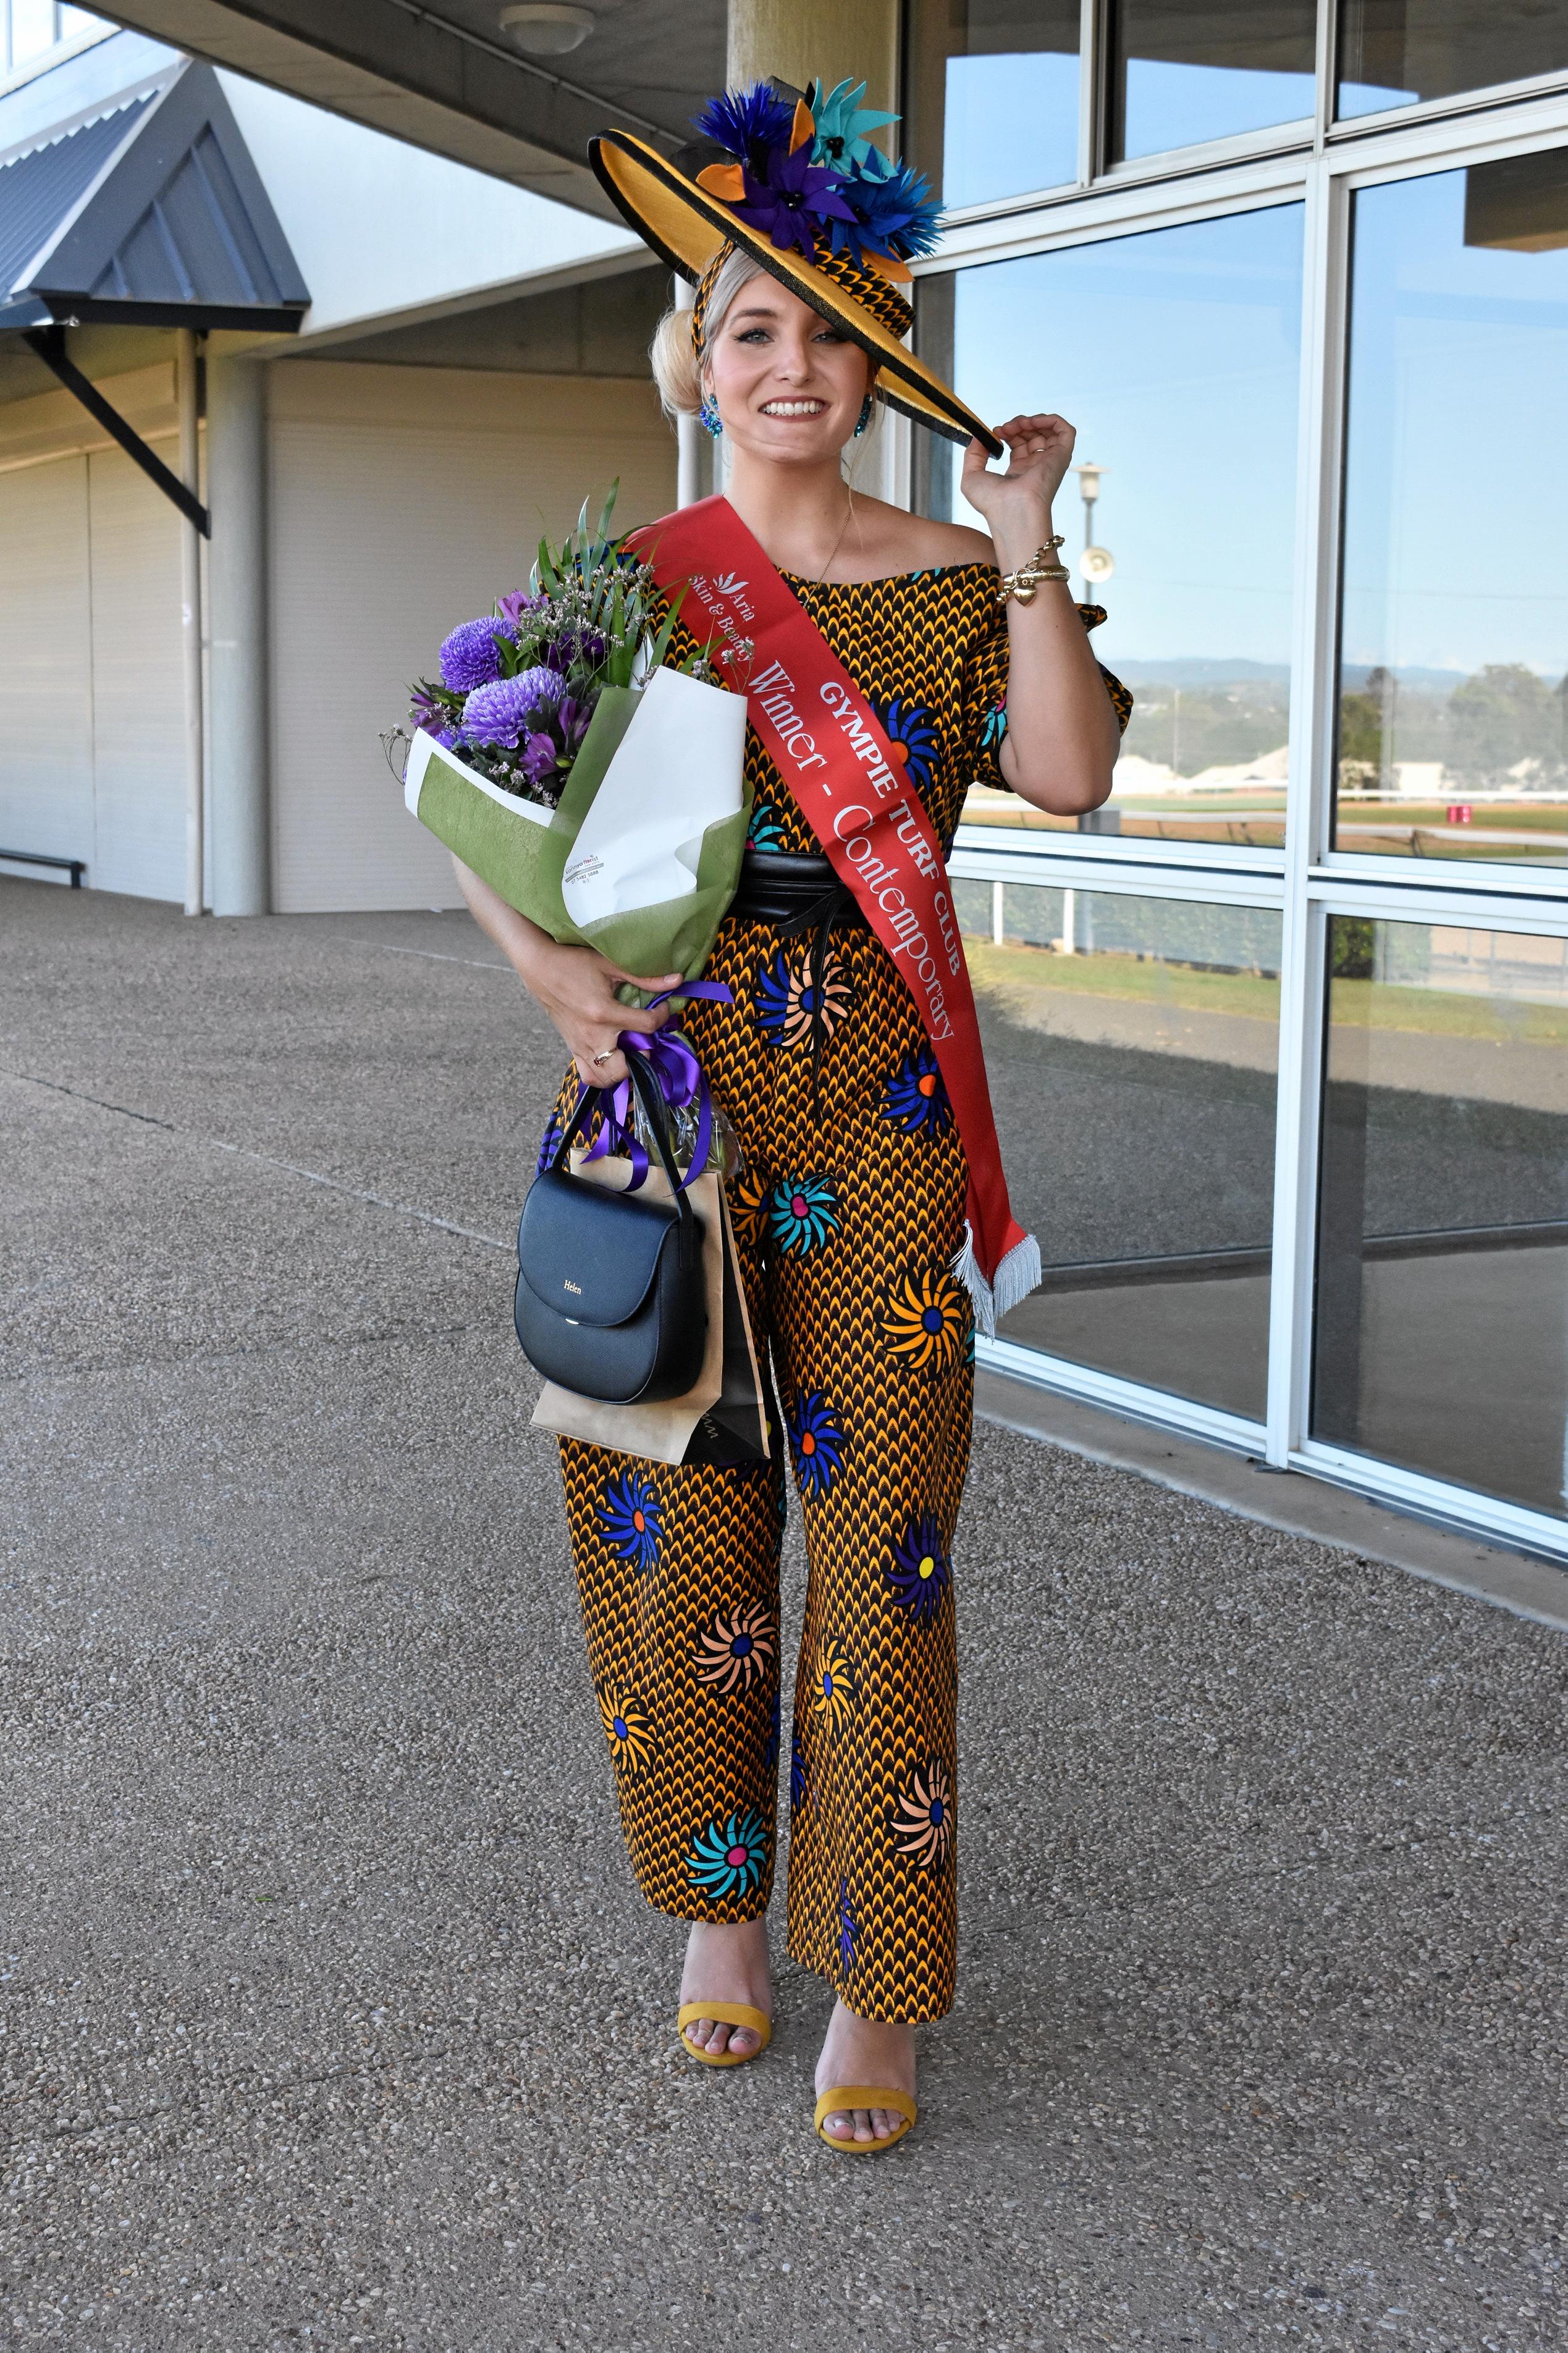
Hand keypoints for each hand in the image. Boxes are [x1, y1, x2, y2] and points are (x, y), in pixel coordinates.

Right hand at [523, 940, 681, 1086]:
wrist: (539, 968)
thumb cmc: (573, 962)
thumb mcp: (610, 965)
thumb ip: (644, 977)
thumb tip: (677, 980)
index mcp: (604, 1013)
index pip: (646, 1025)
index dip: (662, 1017)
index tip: (662, 1008)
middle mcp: (592, 1035)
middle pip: (625, 1068)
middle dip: (642, 1057)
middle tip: (644, 1038)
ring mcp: (580, 1045)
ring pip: (606, 1078)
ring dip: (623, 1070)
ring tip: (629, 1051)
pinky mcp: (572, 1048)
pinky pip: (589, 1075)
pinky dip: (604, 1074)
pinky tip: (612, 1057)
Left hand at [960, 412, 1076, 556]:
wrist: (1011, 510)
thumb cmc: (992, 503)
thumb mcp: (971, 476)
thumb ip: (973, 454)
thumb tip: (980, 436)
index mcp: (1018, 473)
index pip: (1019, 444)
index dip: (1008, 432)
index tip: (997, 432)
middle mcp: (1035, 467)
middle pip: (1033, 435)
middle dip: (1019, 424)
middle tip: (1005, 428)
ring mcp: (1049, 462)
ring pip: (1049, 431)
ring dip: (1033, 420)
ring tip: (1019, 424)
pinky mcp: (1061, 457)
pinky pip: (1066, 431)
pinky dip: (1052, 420)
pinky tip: (1034, 421)